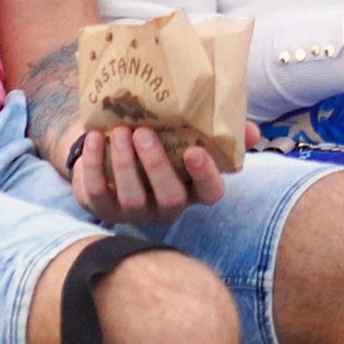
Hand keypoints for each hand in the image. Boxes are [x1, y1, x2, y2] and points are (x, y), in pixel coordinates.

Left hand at [69, 122, 227, 227]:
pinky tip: (94, 138)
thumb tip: (252, 133)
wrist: (118, 145)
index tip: (195, 150)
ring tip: (119, 131)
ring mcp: (134, 213)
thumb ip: (223, 132)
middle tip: (143, 132)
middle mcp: (168, 208)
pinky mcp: (102, 209)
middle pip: (169, 199)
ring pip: (131, 199)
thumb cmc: (165, 139)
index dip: (205, 176)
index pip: (210, 193)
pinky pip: (96, 194)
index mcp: (196, 190)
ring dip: (123, 164)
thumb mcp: (194, 134)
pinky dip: (92, 166)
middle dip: (155, 165)